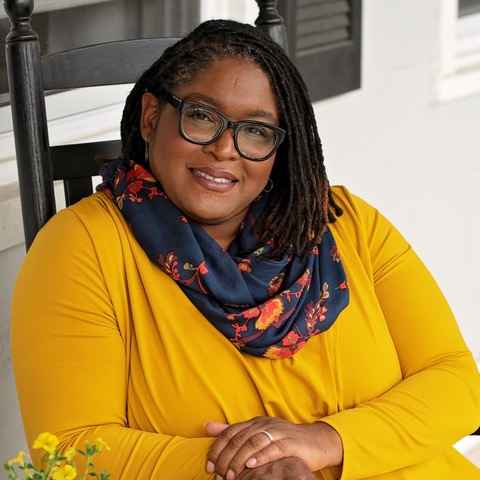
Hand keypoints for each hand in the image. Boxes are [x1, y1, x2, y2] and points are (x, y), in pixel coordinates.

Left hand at [204, 416, 342, 479]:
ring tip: (231, 474)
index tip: (209, 466)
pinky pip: (273, 449)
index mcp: (255, 422)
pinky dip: (261, 457)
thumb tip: (207, 426)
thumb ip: (233, 431)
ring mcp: (277, 433)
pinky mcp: (290, 443)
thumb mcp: (257, 433)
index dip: (217, 448)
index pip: (230, 432)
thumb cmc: (284, 440)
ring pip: (253, 443)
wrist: (315, 441)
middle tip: (219, 474)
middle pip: (239, 438)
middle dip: (226, 458)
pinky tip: (251, 465)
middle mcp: (264, 425)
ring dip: (240, 459)